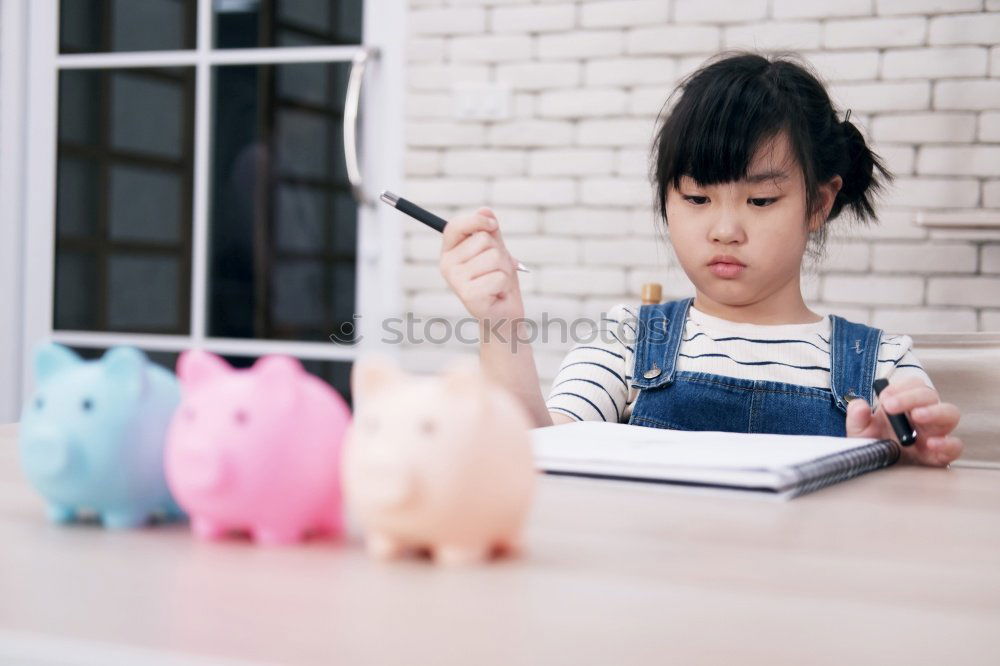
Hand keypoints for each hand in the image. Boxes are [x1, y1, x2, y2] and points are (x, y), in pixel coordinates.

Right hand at [440, 207, 524, 321]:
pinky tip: (497, 295)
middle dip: (499, 253)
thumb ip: (489, 231)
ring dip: (504, 269)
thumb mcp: (495, 251)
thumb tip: (485, 209)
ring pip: (494, 257)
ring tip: (498, 283)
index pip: (455, 226)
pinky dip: (505, 285)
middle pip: (483, 240)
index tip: (493, 224)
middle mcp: (447, 266)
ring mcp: (456, 282)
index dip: (476, 220)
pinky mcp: (469, 297)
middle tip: (497, 270)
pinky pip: (499, 276)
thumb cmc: (498, 281)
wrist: (502, 314)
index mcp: (449, 252)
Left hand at [845, 377, 962, 466]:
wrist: (879, 472)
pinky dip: (947, 443)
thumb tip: (859, 405)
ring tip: (917, 416)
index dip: (900, 387)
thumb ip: (857, 417)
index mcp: (906, 405)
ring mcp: (935, 434)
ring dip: (934, 412)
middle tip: (890, 406)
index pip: (913, 385)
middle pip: (930, 395)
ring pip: (950, 414)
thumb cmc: (874, 446)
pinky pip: (955, 446)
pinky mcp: (941, 455)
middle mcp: (924, 416)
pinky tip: (931, 443)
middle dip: (911, 397)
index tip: (883, 397)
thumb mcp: (860, 431)